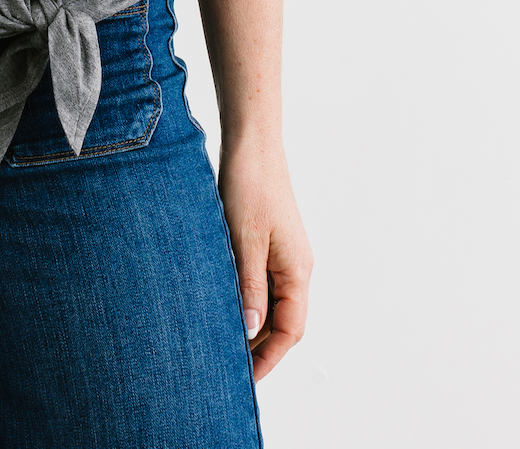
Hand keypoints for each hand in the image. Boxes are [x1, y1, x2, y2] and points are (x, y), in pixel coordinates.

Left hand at [217, 137, 311, 378]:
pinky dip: (248, 297)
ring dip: (253, 321)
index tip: (247, 378)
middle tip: (229, 364)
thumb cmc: (251, 184)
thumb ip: (249, 286)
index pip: (290, 329)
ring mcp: (284, 253)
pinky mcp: (269, 241)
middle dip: (261, 346)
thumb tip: (251, 330)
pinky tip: (225, 301)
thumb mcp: (245, 240)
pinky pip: (263, 280)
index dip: (270, 357)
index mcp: (297, 270)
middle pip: (284, 320)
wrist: (252, 142)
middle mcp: (296, 265)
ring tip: (223, 338)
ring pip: (272, 301)